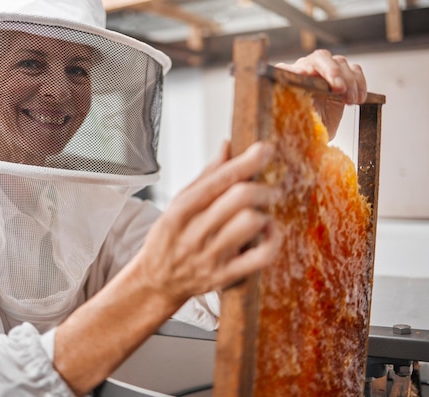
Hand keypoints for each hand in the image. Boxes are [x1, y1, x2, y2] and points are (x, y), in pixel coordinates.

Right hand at [134, 141, 282, 307]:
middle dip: (263, 188)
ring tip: (262, 214)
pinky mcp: (225, 276)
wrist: (155, 283)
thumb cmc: (168, 239)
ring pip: (251, 223)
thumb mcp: (177, 204)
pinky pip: (261, 256)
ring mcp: (210, 256)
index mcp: (180, 210)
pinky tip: (268, 233)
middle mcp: (194, 233)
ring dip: (264, 213)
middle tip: (270, 190)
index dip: (247, 161)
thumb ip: (206, 176)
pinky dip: (272, 240)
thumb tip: (228, 146)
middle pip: (240, 198)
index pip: (219, 179)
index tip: (266, 149)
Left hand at [276, 49, 366, 138]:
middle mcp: (307, 69)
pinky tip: (360, 98)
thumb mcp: (291, 122)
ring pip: (340, 62)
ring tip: (351, 101)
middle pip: (320, 58)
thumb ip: (285, 113)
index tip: (306, 75)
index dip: (301, 70)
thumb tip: (270, 126)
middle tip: (338, 88)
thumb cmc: (299, 124)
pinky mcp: (344, 76)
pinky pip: (355, 70)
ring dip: (349, 80)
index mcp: (290, 77)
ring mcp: (326, 70)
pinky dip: (360, 82)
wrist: (313, 130)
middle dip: (331, 71)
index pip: (294, 67)